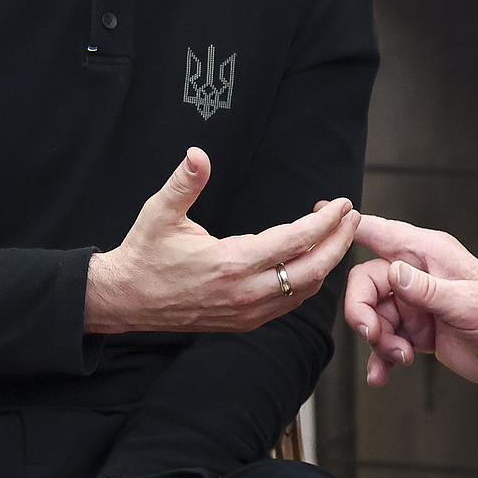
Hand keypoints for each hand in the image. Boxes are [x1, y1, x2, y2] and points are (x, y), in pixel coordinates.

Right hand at [84, 147, 359, 333]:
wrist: (125, 300)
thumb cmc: (144, 254)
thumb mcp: (159, 213)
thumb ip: (183, 183)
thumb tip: (197, 155)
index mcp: (230, 264)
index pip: (294, 242)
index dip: (325, 223)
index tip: (342, 204)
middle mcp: (245, 293)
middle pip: (312, 271)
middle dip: (339, 243)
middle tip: (353, 217)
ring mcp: (246, 313)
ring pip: (304, 291)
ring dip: (327, 263)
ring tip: (338, 234)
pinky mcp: (243, 322)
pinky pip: (289, 304)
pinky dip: (308, 283)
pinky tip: (313, 262)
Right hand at [343, 214, 477, 388]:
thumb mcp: (468, 302)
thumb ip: (427, 290)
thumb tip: (391, 271)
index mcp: (429, 254)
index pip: (381, 232)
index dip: (350, 225)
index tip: (319, 213)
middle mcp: (417, 274)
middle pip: (365, 283)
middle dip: (363, 313)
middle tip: (376, 336)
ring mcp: (415, 303)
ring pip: (372, 315)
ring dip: (378, 341)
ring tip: (399, 359)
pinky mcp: (417, 329)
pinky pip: (386, 340)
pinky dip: (380, 359)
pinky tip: (382, 377)